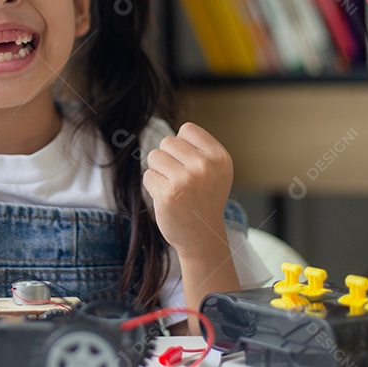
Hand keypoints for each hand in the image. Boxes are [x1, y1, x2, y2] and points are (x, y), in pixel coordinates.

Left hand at [142, 122, 232, 255]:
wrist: (202, 236)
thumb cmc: (204, 199)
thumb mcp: (215, 170)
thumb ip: (199, 149)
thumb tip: (171, 135)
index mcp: (219, 157)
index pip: (187, 129)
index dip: (182, 145)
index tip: (188, 163)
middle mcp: (205, 166)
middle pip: (168, 142)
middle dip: (168, 158)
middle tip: (179, 178)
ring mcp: (186, 180)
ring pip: (154, 156)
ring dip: (158, 171)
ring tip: (173, 187)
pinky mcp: (168, 193)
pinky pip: (148, 176)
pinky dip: (153, 186)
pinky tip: (167, 198)